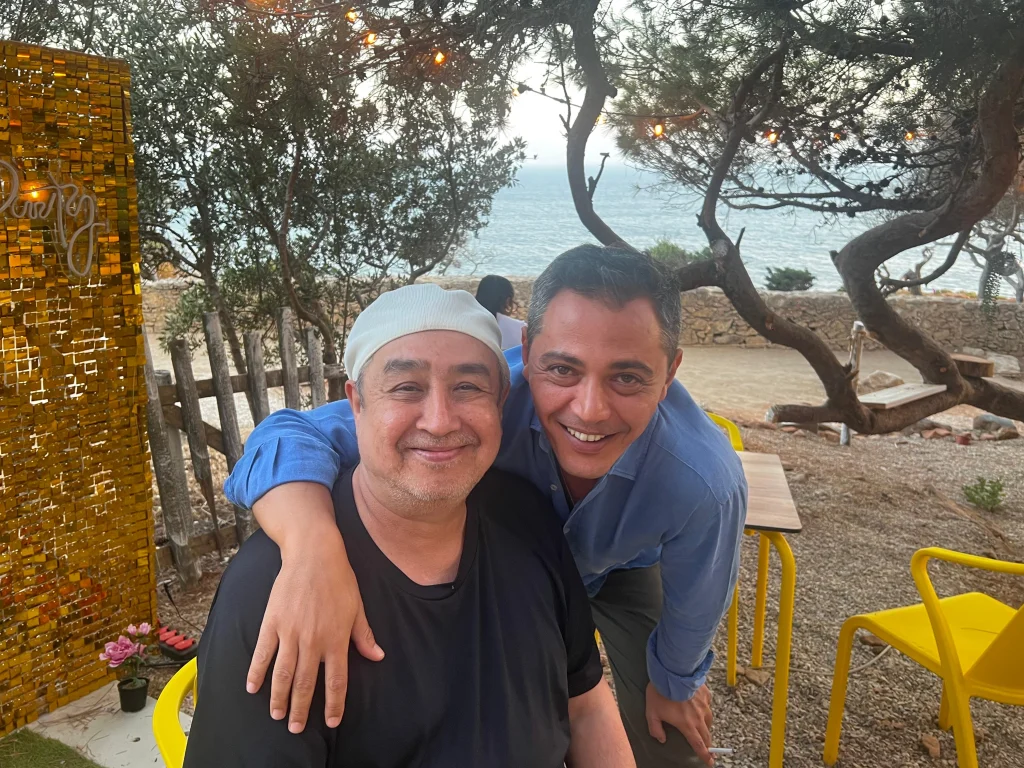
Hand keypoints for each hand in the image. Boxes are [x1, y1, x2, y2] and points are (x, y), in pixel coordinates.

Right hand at [245, 484, 383, 732]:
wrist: (314, 553)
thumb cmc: (339, 579)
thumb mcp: (357, 607)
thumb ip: (364, 635)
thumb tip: (377, 656)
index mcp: (337, 638)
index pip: (337, 680)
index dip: (335, 703)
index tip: (332, 722)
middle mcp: (313, 640)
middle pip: (306, 683)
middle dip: (301, 709)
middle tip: (296, 727)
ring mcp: (290, 632)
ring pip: (283, 674)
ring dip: (279, 697)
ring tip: (277, 715)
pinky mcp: (272, 622)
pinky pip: (262, 653)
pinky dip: (256, 672)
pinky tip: (252, 688)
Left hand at [645, 682, 714, 765]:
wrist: (672, 671)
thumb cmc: (660, 692)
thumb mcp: (651, 712)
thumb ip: (655, 728)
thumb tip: (661, 739)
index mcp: (687, 724)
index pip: (698, 745)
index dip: (705, 755)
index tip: (710, 762)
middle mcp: (699, 717)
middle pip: (707, 736)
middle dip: (708, 744)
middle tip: (708, 749)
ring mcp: (704, 705)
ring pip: (709, 721)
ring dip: (706, 727)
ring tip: (701, 727)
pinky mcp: (705, 694)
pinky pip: (708, 705)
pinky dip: (705, 709)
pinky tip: (699, 706)